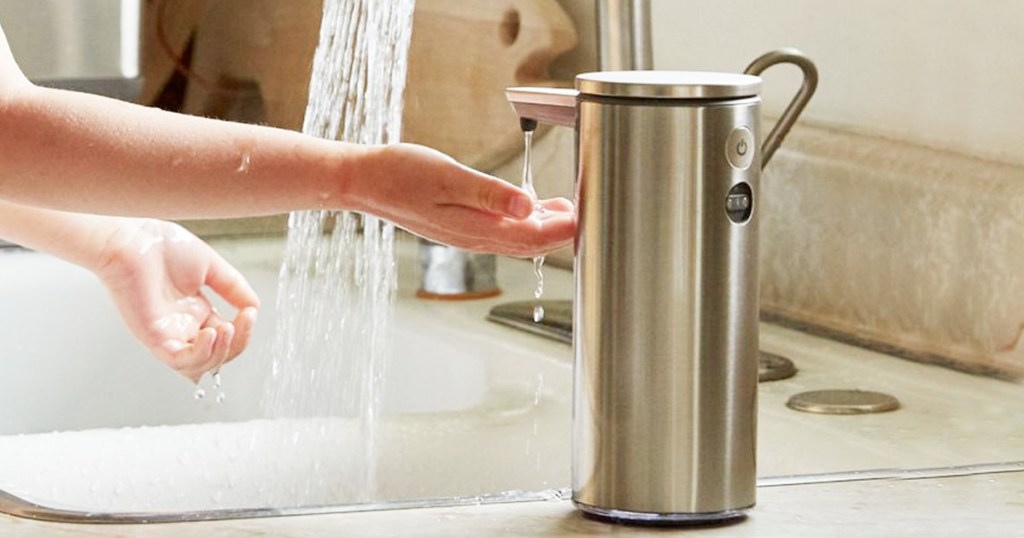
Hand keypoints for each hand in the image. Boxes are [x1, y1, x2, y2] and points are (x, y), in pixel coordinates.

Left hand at [94, 219, 258, 381]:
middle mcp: (182, 327)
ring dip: (220, 353)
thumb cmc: (161, 246)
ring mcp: (167, 334)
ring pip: (198, 366)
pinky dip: (200, 353)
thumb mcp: (211, 267)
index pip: (226, 338)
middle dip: (237, 343)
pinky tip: (211, 333)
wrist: (132, 239)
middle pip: (216, 357)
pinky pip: (178, 360)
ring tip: (228, 329)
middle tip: (245, 319)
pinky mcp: (152, 337)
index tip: (250, 311)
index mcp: (195, 312)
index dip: (243, 331)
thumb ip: (233, 288)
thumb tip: (255, 307)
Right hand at [348, 143, 575, 256]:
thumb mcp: (448, 176)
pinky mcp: (460, 225)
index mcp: (476, 229)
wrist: (364, 181)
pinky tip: (531, 207)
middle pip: (530, 243)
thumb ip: (490, 193)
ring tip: (568, 209)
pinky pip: (502, 230)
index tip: (586, 215)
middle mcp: (475, 238)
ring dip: (545, 227)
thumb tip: (528, 205)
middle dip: (561, 232)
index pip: (532, 238)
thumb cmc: (401, 174)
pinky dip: (524, 221)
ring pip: (517, 238)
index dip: (563, 230)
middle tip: (587, 211)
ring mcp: (467, 234)